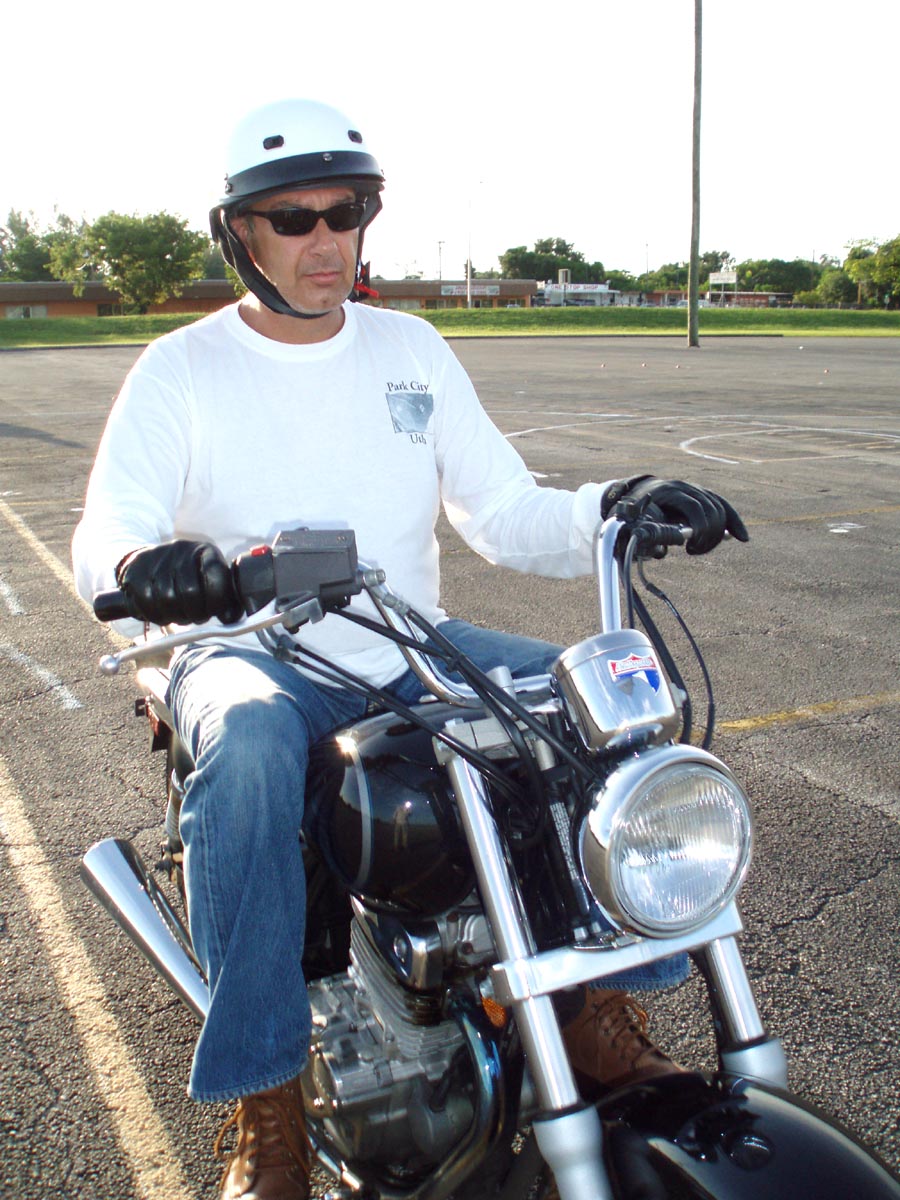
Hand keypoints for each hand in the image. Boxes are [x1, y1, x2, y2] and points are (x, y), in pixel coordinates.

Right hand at [115, 540, 241, 624]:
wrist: (150, 562)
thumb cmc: (187, 578)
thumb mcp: (210, 581)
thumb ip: (225, 600)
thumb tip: (230, 618)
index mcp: (205, 551)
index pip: (216, 579)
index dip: (216, 603)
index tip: (214, 611)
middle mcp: (181, 550)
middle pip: (190, 592)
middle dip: (195, 612)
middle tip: (195, 617)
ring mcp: (156, 559)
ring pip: (166, 598)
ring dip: (175, 615)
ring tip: (178, 614)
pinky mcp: (135, 571)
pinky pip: (146, 602)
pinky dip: (156, 614)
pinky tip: (162, 613)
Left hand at [601, 475, 748, 554]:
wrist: (634, 492)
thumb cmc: (633, 512)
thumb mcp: (638, 522)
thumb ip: (650, 534)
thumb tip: (661, 551)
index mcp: (669, 492)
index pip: (694, 508)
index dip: (699, 529)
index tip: (691, 547)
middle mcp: (684, 487)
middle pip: (710, 509)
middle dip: (709, 534)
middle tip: (693, 550)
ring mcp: (694, 488)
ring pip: (719, 508)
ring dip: (718, 533)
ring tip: (702, 547)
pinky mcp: (701, 495)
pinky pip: (722, 506)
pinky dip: (732, 523)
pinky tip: (741, 538)